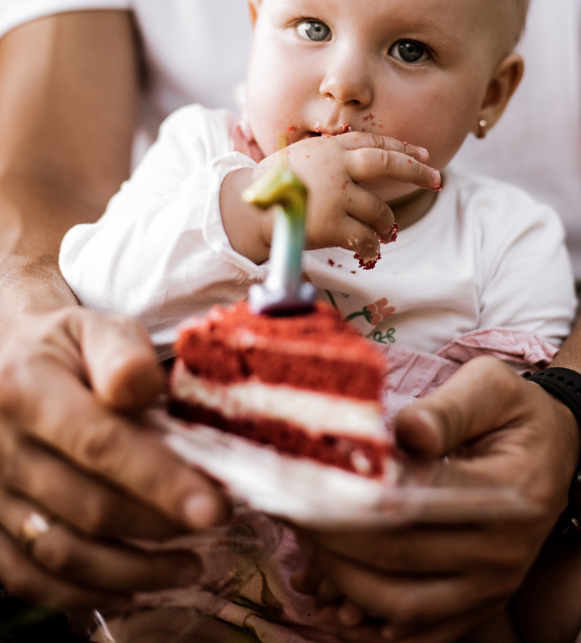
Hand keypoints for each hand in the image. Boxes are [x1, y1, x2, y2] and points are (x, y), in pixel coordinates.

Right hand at [0, 305, 228, 609]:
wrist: (4, 362)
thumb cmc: (65, 347)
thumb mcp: (95, 329)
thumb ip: (123, 355)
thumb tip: (142, 388)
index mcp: (26, 388)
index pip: (100, 443)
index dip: (160, 480)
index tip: (214, 506)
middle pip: (88, 506)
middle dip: (162, 523)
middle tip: (217, 519)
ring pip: (62, 553)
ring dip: (135, 570)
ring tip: (190, 564)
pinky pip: (31, 579)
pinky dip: (85, 593)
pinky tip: (133, 586)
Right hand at [257, 132, 439, 260]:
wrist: (248, 210)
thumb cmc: (272, 185)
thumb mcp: (302, 158)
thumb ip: (330, 157)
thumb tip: (361, 161)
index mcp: (329, 148)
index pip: (373, 143)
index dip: (401, 148)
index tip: (423, 154)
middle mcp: (336, 167)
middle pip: (386, 163)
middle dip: (415, 171)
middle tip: (436, 179)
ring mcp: (336, 196)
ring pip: (379, 209)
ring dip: (387, 223)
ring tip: (388, 231)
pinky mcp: (332, 225)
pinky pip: (364, 237)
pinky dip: (371, 246)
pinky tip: (371, 251)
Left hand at [302, 358, 580, 641]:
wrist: (558, 448)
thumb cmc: (515, 411)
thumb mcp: (491, 387)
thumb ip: (448, 409)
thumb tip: (406, 431)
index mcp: (509, 490)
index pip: (418, 502)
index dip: (352, 496)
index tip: (301, 483)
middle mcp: (504, 549)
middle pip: (398, 557)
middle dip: (330, 538)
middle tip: (284, 511)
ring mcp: (493, 584)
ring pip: (401, 606)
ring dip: (342, 583)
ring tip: (303, 547)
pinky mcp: (481, 601)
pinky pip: (421, 630)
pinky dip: (372, 622)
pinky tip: (334, 596)